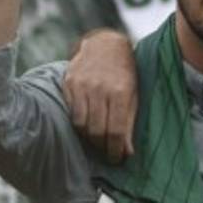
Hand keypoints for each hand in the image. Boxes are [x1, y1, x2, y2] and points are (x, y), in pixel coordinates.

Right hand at [64, 29, 136, 163]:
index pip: (116, 129)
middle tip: (106, 152)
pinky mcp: (69, 83)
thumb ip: (129, 121)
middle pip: (96, 130)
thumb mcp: (133, 93)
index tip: (116, 159)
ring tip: (96, 140)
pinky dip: (77, 123)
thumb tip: (127, 152)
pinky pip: (71, 112)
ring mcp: (82, 85)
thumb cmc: (123, 71)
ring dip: (88, 138)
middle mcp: (100, 88)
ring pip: (81, 125)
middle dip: (102, 146)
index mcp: (120, 91)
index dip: (115, 149)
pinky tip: (85, 125)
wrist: (105, 44)